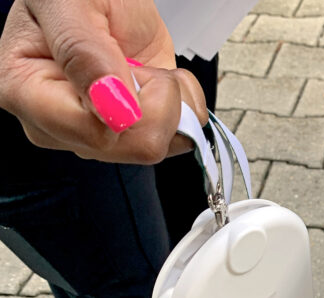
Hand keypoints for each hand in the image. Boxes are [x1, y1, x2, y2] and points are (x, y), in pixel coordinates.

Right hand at [0, 0, 207, 163]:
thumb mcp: (68, 4)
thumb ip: (83, 55)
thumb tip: (113, 112)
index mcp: (28, 95)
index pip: (94, 133)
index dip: (129, 104)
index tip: (125, 64)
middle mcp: (66, 124)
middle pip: (136, 146)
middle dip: (153, 98)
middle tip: (132, 61)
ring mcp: (104, 132)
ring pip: (162, 143)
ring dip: (169, 99)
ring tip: (141, 66)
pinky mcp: (138, 129)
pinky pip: (182, 136)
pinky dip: (183, 102)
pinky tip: (155, 77)